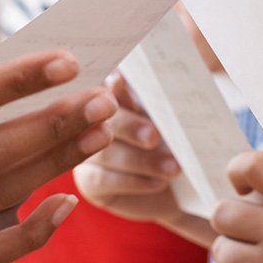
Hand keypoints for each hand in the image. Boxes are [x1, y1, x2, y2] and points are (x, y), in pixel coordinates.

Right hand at [72, 76, 191, 228]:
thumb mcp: (166, 115)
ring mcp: (83, 150)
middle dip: (129, 126)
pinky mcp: (89, 182)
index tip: (120, 80)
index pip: (103, 83)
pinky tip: (159, 182)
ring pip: (104, 153)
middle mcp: (89, 117)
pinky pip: (103, 181)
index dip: (110, 83)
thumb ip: (150, 99)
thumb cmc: (172, 134)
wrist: (178, 180)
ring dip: (141, 160)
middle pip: (98, 118)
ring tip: (173, 167)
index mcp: (108, 89)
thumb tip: (135, 80)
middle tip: (154, 136)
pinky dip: (134, 181)